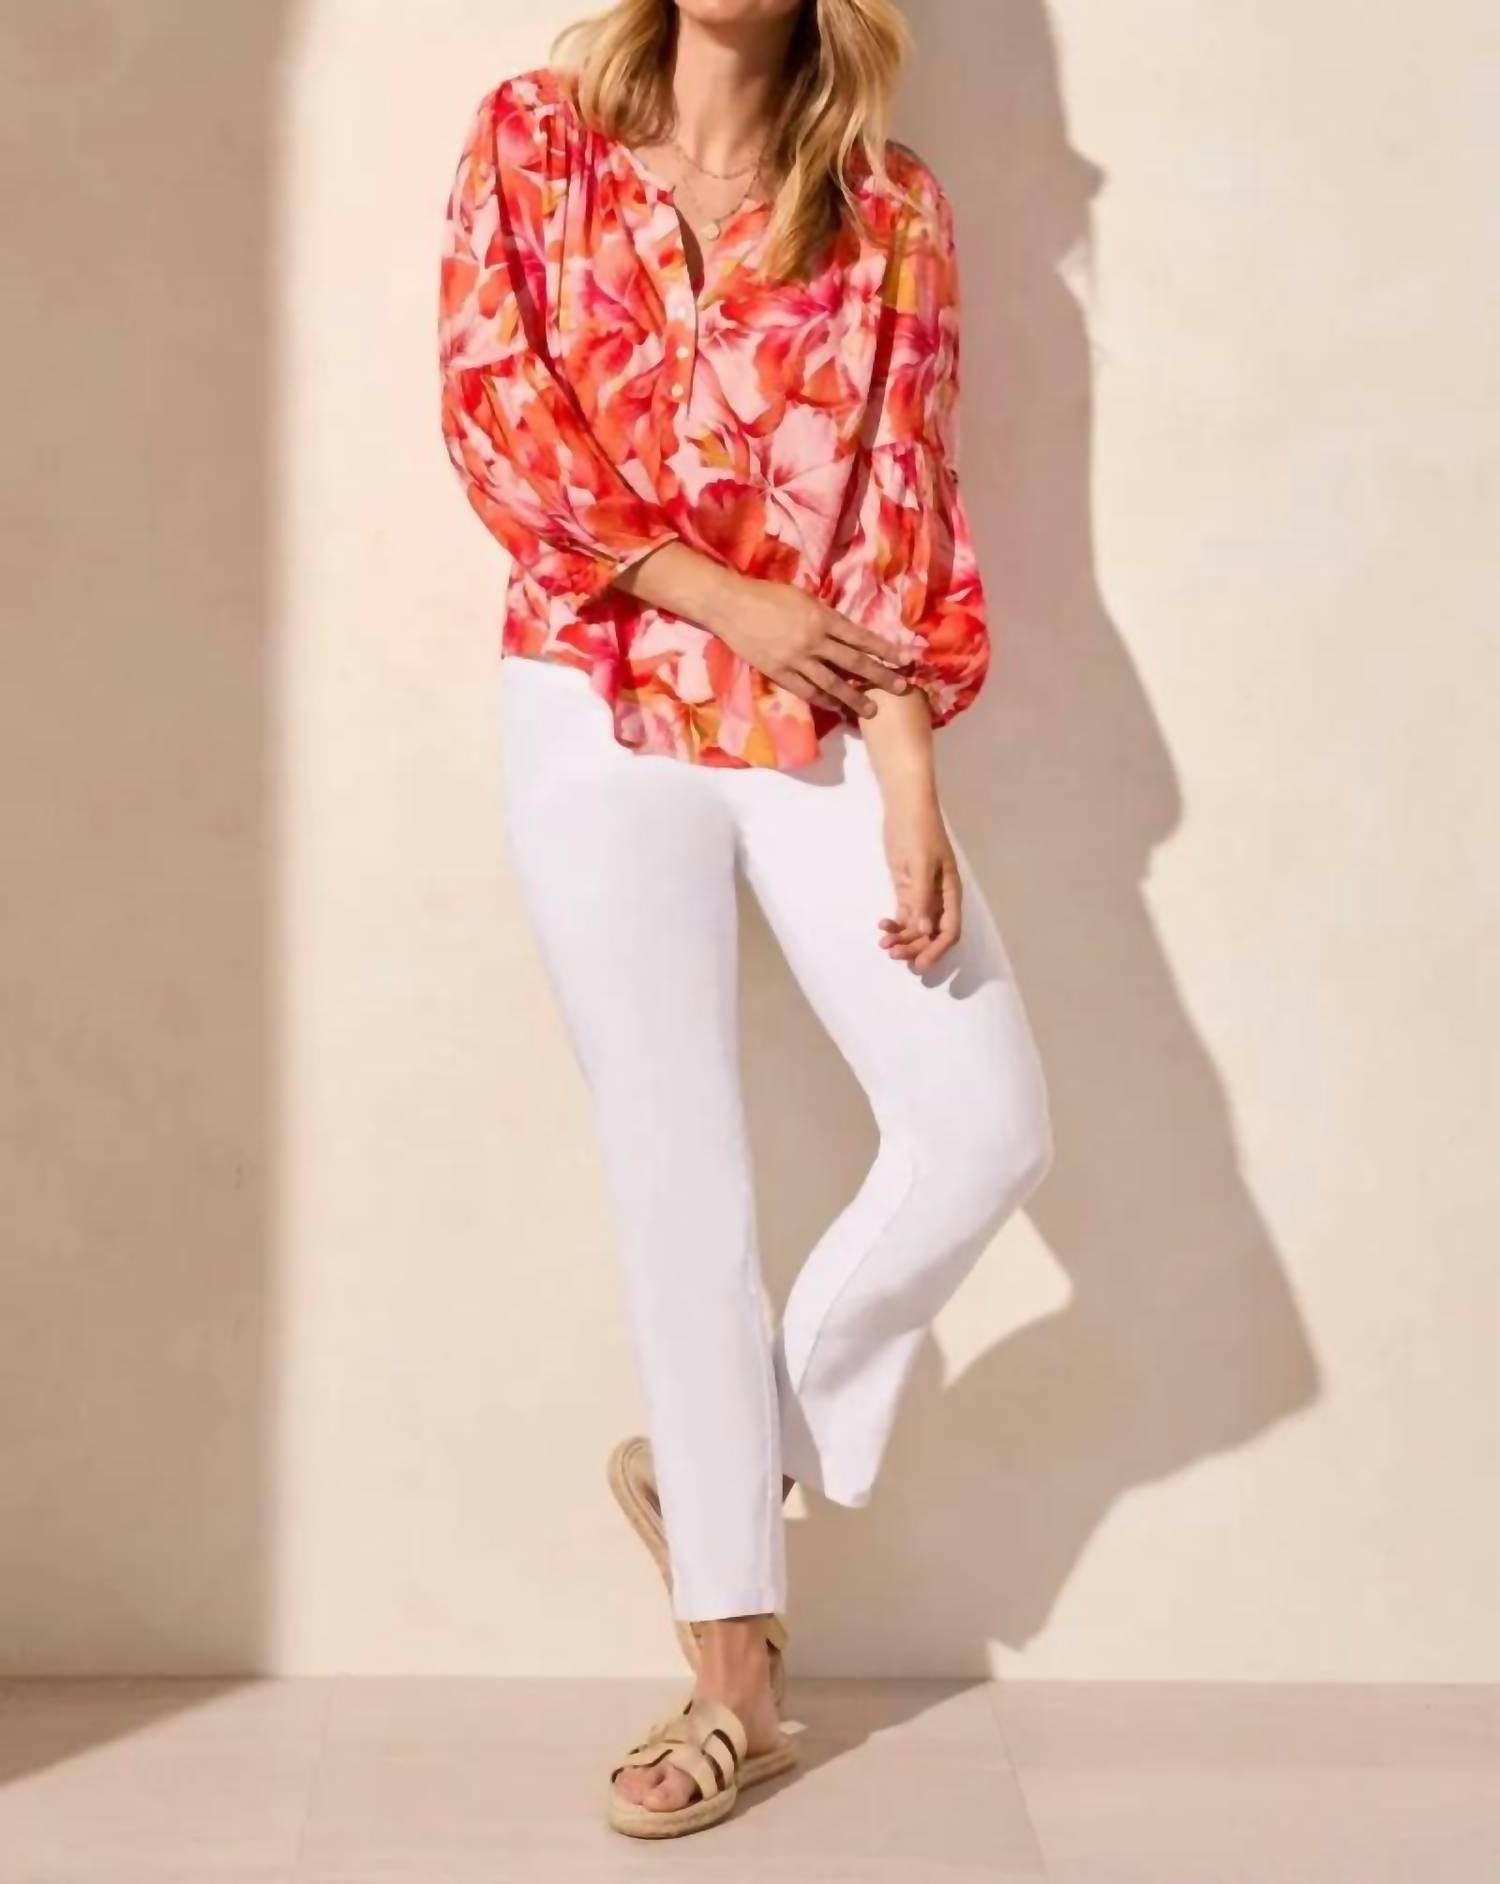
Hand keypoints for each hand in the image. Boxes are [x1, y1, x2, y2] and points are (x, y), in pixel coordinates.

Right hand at [714, 576, 914, 718]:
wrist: (731, 605)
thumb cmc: (768, 594)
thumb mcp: (804, 598)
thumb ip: (826, 616)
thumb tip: (846, 632)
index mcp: (823, 617)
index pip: (861, 637)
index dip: (885, 649)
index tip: (905, 659)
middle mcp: (815, 641)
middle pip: (854, 662)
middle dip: (880, 676)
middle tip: (901, 688)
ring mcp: (797, 660)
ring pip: (833, 683)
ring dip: (854, 697)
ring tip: (872, 709)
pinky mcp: (780, 673)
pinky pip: (807, 690)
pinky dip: (824, 700)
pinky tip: (837, 707)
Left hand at [878, 791, 961, 970]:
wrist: (905, 808)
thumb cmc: (919, 832)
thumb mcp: (922, 865)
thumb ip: (923, 898)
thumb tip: (925, 931)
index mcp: (950, 893)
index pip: (949, 930)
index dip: (937, 950)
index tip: (919, 964)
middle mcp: (939, 898)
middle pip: (931, 933)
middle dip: (914, 947)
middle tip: (893, 955)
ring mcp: (922, 894)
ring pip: (916, 926)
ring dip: (902, 938)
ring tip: (883, 944)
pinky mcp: (907, 888)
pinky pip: (904, 915)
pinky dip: (895, 924)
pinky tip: (882, 927)